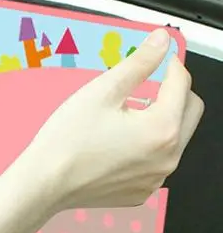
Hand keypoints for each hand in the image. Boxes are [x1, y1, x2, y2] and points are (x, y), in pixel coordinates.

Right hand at [29, 27, 202, 211]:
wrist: (44, 183)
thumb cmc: (66, 142)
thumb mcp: (102, 91)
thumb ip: (138, 63)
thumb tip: (160, 42)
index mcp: (162, 128)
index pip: (182, 85)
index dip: (171, 65)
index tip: (160, 60)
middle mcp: (168, 157)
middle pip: (190, 111)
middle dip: (175, 93)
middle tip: (148, 86)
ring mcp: (155, 178)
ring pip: (174, 138)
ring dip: (161, 121)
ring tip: (126, 116)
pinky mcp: (141, 191)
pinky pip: (156, 162)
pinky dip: (146, 148)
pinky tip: (118, 143)